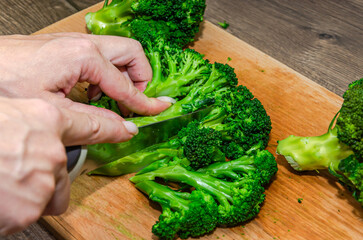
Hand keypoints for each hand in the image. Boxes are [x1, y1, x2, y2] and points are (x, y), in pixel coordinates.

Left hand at [0, 33, 170, 116]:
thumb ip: (98, 121)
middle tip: (136, 101)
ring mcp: (73, 42)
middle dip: (141, 77)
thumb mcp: (57, 110)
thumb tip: (127, 129)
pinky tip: (90, 93)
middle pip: (131, 53)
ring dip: (122, 76)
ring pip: (116, 52)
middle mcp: (84, 43)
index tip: (161, 110)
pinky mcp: (64, 46)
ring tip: (110, 101)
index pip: (128, 84)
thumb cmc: (4, 85)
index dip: (145, 102)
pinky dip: (104, 74)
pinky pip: (99, 56)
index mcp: (86, 56)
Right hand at [0, 96, 141, 234]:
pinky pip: (31, 212)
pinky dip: (16, 211)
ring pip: (48, 193)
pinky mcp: (32, 208)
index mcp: (42, 118)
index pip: (91, 124)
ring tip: (2, 187)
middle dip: (44, 176)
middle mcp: (51, 148)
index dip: (112, 128)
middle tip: (13, 174)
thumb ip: (27, 127)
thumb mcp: (5, 116)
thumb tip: (32, 138)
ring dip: (28, 195)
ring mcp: (44, 180)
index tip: (129, 129)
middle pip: (63, 168)